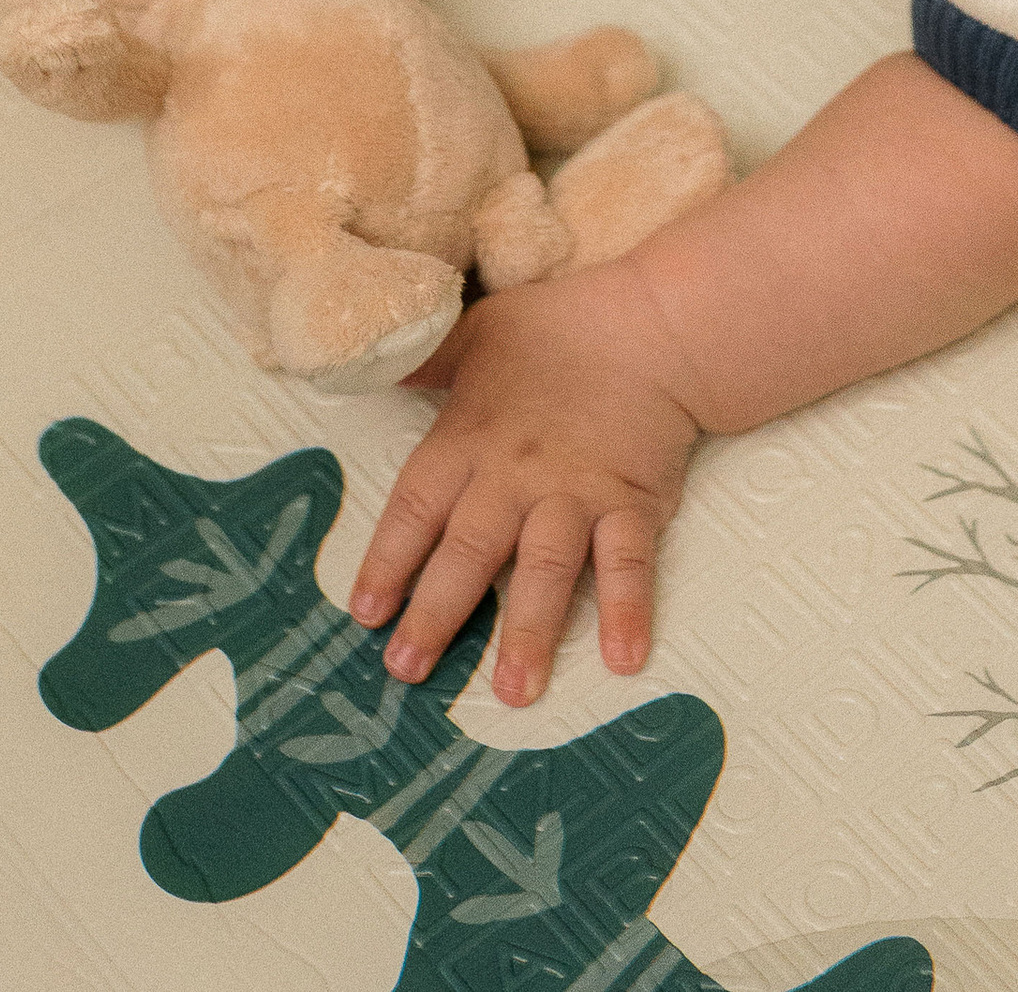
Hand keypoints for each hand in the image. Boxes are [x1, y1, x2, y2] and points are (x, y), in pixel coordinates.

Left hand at [348, 262, 699, 704]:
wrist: (651, 324)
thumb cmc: (557, 329)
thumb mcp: (477, 334)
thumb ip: (427, 363)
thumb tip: (371, 369)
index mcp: (469, 438)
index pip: (416, 508)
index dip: (388, 562)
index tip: (365, 615)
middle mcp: (515, 475)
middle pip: (469, 551)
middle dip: (436, 614)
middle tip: (409, 672)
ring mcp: (575, 493)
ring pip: (544, 567)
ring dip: (527, 630)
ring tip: (513, 693)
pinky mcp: (630, 503)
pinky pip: (627, 562)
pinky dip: (627, 609)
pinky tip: (623, 659)